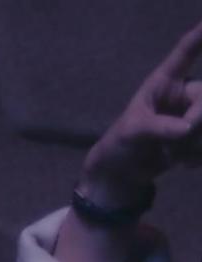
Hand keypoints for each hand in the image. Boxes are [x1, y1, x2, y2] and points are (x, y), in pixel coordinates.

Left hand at [80, 19, 201, 204]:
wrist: (124, 173)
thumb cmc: (120, 144)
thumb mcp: (132, 133)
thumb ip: (157, 127)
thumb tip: (187, 128)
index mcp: (164, 83)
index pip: (184, 54)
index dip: (198, 37)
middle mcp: (184, 94)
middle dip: (198, 122)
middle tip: (178, 141)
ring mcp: (194, 115)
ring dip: (195, 145)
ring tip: (172, 154)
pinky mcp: (199, 136)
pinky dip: (199, 155)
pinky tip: (184, 163)